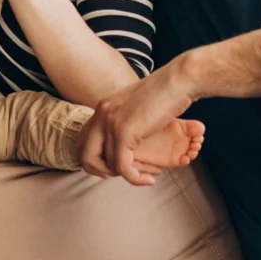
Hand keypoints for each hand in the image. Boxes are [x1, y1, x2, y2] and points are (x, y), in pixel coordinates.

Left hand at [79, 58, 197, 185]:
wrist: (178, 80)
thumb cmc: (165, 92)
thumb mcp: (135, 105)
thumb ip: (124, 118)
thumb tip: (123, 138)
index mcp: (103, 107)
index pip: (82, 141)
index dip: (94, 159)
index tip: (114, 166)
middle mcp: (102, 113)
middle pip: (85, 155)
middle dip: (102, 171)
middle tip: (124, 174)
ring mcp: (111, 122)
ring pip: (107, 164)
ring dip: (126, 175)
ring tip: (145, 174)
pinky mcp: (124, 132)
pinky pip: (122, 167)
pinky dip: (135, 179)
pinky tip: (148, 179)